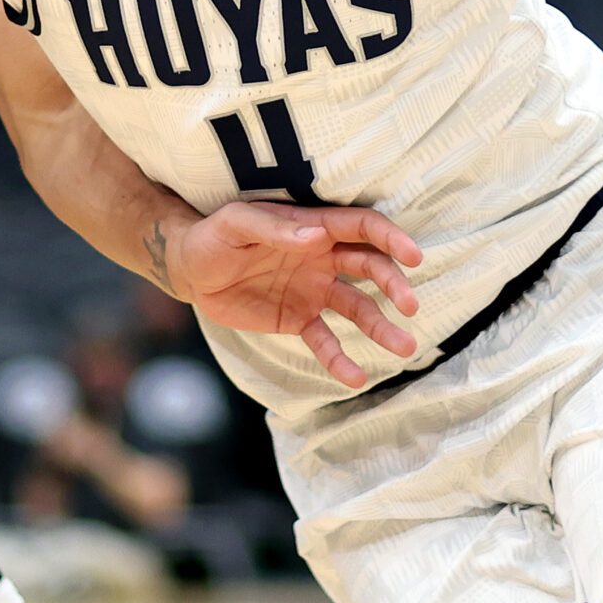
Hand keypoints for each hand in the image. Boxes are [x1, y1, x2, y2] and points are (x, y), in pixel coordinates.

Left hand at [159, 202, 424, 388]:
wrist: (189, 268)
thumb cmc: (213, 235)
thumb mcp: (237, 223)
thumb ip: (276, 229)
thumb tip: (317, 235)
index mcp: (312, 227)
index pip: (362, 228)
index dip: (390, 239)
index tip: (413, 257)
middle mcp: (322, 258)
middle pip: (370, 267)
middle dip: (394, 285)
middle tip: (410, 307)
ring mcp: (313, 291)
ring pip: (357, 309)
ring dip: (381, 327)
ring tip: (403, 348)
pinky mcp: (298, 320)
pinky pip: (325, 341)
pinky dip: (340, 360)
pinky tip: (355, 378)